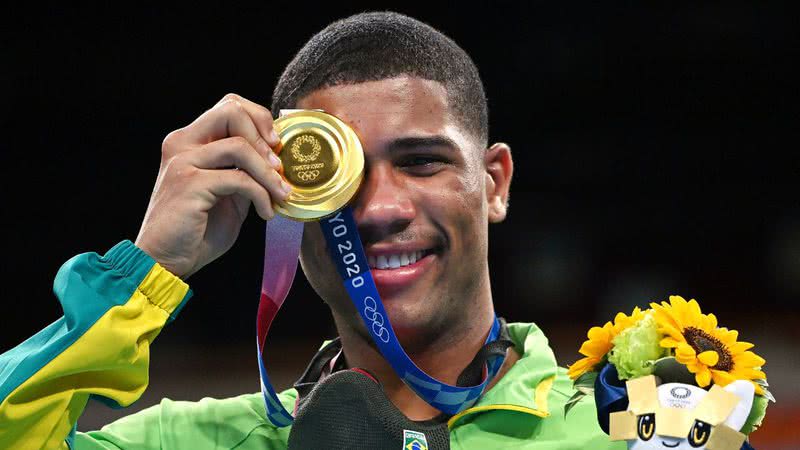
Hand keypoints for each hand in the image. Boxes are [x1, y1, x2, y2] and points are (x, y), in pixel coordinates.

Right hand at [134, 94, 290, 278]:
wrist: (166, 260)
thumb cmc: (196, 230)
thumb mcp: (228, 195)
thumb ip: (245, 173)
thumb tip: (278, 162)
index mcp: (190, 141)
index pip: (229, 106)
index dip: (259, 119)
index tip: (277, 146)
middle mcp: (182, 143)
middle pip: (232, 110)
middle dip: (264, 135)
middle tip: (279, 166)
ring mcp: (183, 161)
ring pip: (239, 145)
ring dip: (268, 172)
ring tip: (280, 194)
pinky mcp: (190, 184)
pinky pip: (238, 179)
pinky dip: (260, 195)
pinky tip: (266, 213)